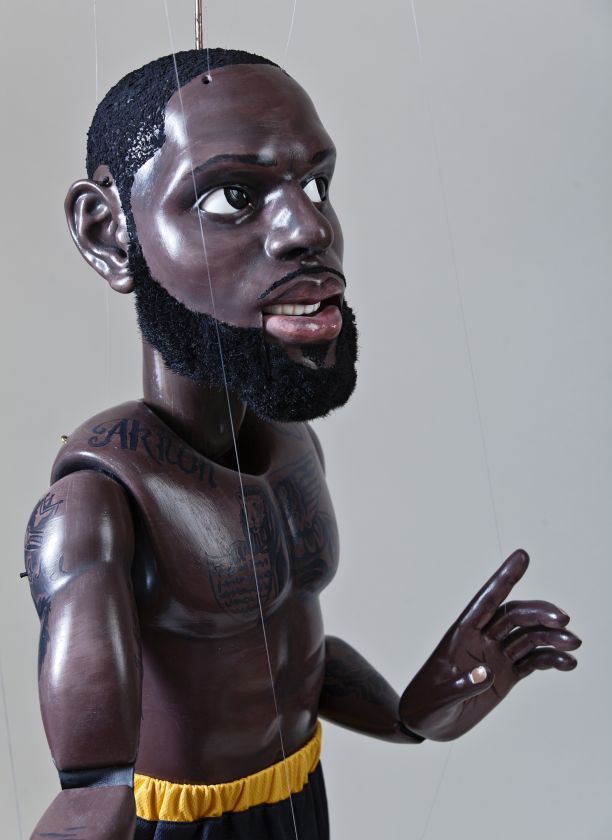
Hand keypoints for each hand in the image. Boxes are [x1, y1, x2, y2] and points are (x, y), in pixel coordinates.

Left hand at [399, 550, 580, 740]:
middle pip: (514, 616)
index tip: (522, 556)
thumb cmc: (426, 705)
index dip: (504, 577)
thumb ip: (461, 685)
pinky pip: (533, 661)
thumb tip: (486, 672)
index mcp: (461, 634)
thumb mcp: (439, 698)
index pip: (486, 599)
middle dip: (540, 613)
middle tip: (564, 621)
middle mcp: (481, 639)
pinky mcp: (507, 675)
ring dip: (552, 636)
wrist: (427, 724)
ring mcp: (496, 656)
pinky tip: (568, 663)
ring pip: (528, 636)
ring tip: (574, 644)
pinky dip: (552, 659)